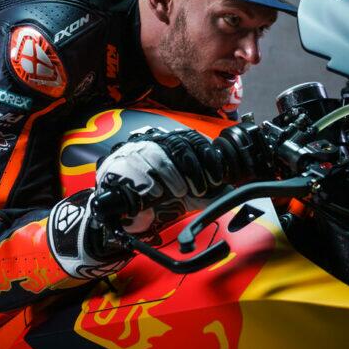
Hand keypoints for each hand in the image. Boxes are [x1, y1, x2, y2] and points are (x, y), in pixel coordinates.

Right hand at [95, 129, 224, 233]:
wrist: (126, 209)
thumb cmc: (160, 195)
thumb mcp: (188, 194)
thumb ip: (208, 193)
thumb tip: (231, 193)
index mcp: (172, 143)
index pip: (192, 139)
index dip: (206, 157)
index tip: (215, 178)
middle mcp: (153, 142)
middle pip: (177, 145)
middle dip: (192, 168)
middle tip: (199, 189)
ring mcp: (134, 151)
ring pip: (156, 154)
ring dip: (172, 175)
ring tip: (179, 192)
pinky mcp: (116, 166)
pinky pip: (134, 170)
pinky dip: (148, 183)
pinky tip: (156, 194)